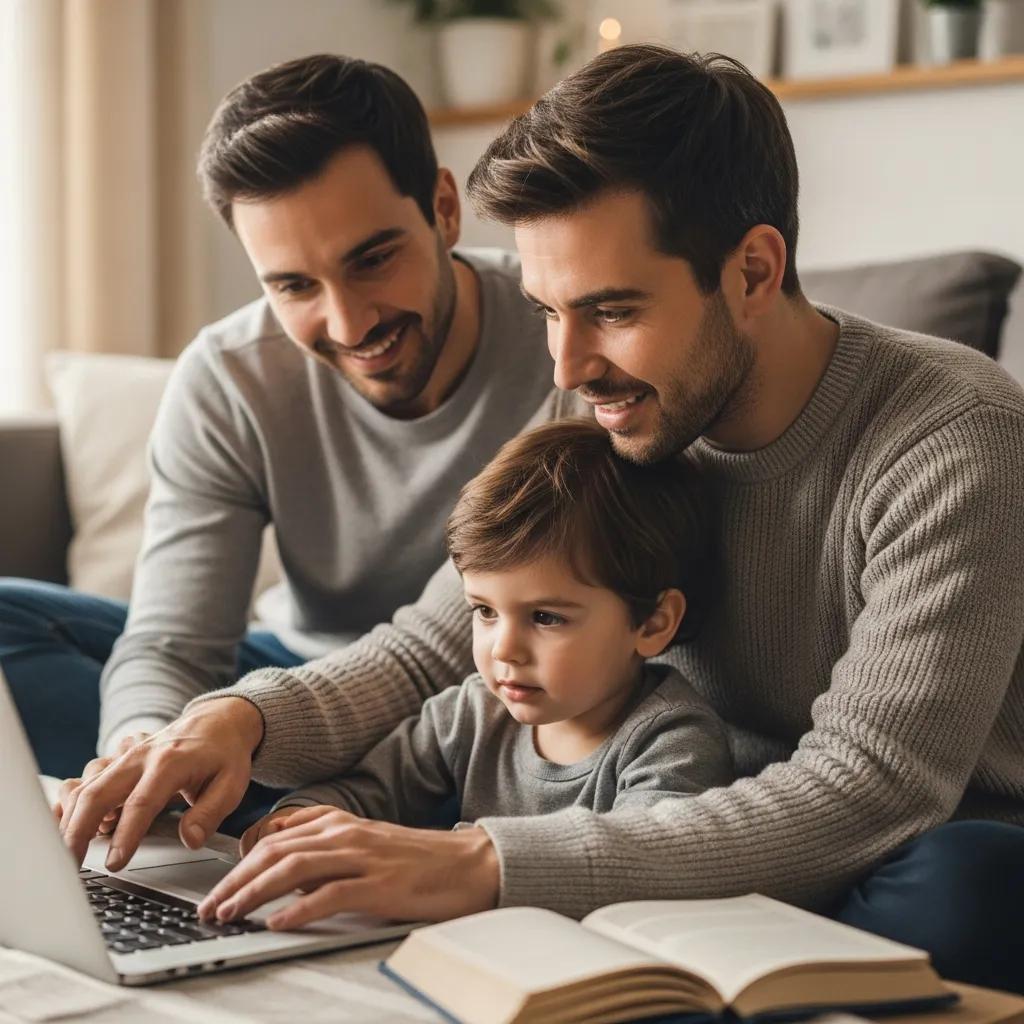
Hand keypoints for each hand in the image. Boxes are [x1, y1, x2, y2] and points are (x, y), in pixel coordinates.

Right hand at [59, 696, 263, 870]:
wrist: (218, 722)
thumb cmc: (225, 754)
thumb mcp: (232, 783)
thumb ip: (211, 812)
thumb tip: (190, 840)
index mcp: (171, 762)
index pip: (142, 802)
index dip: (126, 834)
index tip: (115, 863)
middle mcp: (141, 757)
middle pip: (98, 793)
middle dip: (77, 831)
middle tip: (69, 867)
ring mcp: (125, 757)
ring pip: (84, 787)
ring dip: (70, 819)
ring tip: (69, 852)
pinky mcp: (116, 762)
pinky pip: (83, 781)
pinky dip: (70, 804)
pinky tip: (69, 826)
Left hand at [197, 806, 499, 928]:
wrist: (467, 863)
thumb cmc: (415, 859)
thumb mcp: (363, 843)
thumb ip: (324, 849)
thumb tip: (281, 869)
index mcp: (338, 822)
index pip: (274, 838)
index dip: (238, 864)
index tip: (216, 888)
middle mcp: (345, 834)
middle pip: (274, 852)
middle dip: (234, 881)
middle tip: (209, 908)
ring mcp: (362, 858)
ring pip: (293, 869)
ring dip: (253, 893)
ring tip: (230, 915)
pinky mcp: (379, 885)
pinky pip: (329, 895)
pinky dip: (298, 909)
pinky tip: (276, 923)